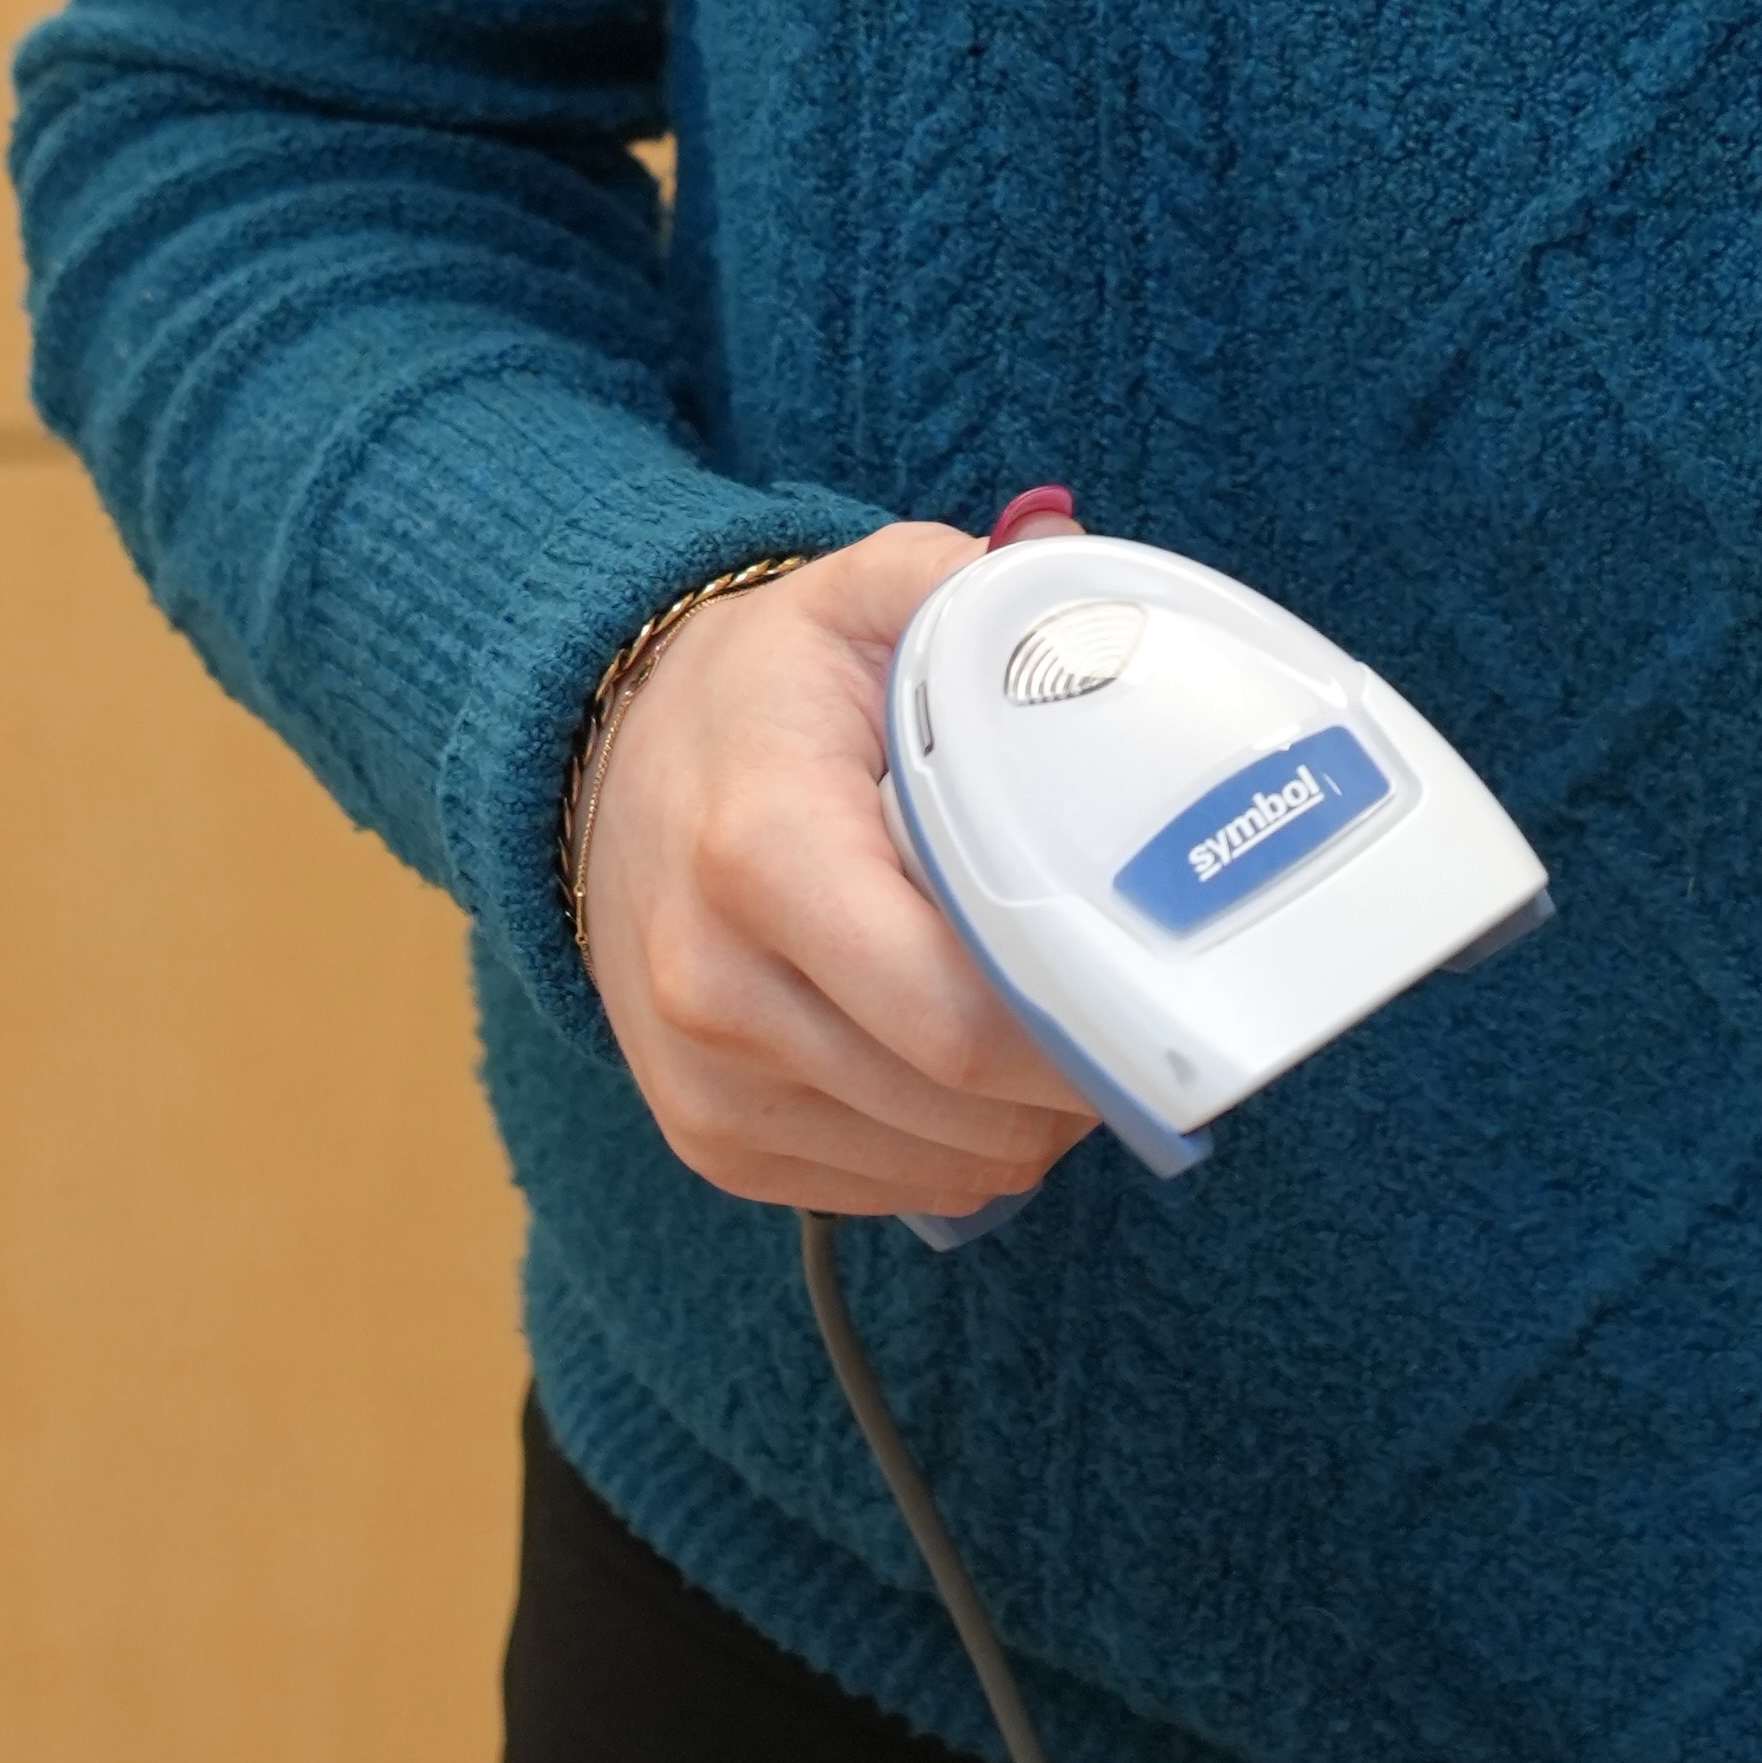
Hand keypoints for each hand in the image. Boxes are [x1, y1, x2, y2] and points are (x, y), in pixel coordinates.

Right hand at [576, 523, 1102, 1221]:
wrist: (607, 767)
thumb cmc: (763, 691)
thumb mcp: (855, 597)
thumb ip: (963, 579)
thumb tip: (1074, 573)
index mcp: (762, 850)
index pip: (950, 1012)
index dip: (1073, 1029)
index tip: (1154, 999)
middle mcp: (716, 984)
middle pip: (953, 1101)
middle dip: (1073, 1083)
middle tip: (1143, 1025)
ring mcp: (704, 1081)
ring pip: (929, 1163)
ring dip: (1025, 1127)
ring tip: (1066, 1042)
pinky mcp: (708, 1139)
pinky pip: (875, 1190)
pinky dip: (954, 1152)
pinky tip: (982, 1080)